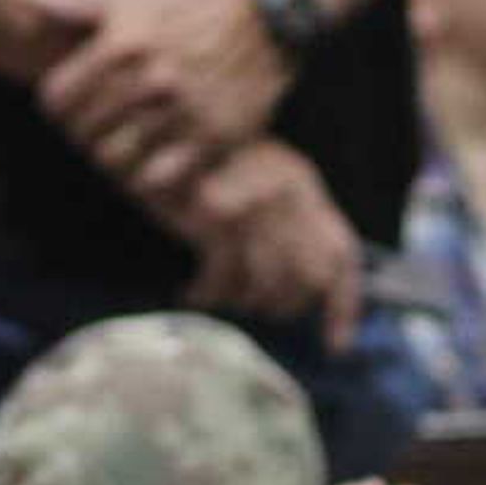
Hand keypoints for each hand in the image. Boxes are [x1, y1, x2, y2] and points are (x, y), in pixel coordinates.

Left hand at [24, 0, 289, 191]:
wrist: (261, 17)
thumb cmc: (180, 2)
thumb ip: (70, 1)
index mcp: (120, 44)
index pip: (56, 100)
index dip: (56, 104)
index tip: (68, 102)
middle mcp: (149, 80)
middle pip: (83, 134)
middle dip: (81, 132)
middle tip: (92, 127)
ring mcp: (182, 113)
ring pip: (115, 161)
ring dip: (109, 157)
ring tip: (117, 143)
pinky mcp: (212, 139)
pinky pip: (158, 179)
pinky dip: (145, 177)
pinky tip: (149, 159)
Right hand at [147, 137, 360, 343]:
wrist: (143, 137)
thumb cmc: (194, 174)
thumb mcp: (250, 196)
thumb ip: (284, 238)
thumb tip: (322, 313)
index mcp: (300, 180)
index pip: (340, 254)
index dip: (342, 305)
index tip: (336, 347)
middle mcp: (286, 186)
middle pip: (308, 274)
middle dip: (285, 304)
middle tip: (255, 308)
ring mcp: (253, 198)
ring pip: (269, 279)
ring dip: (246, 299)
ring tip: (223, 298)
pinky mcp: (214, 213)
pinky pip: (224, 274)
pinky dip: (209, 292)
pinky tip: (192, 294)